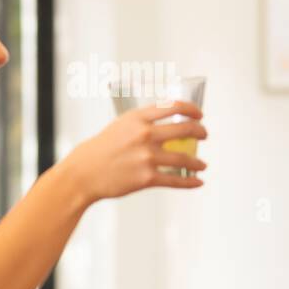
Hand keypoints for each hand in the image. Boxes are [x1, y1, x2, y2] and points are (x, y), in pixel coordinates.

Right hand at [61, 100, 208, 204]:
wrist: (84, 172)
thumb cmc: (102, 149)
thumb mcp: (121, 126)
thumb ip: (144, 123)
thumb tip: (171, 123)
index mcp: (137, 118)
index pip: (174, 106)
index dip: (192, 110)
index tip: (199, 115)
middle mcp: (144, 135)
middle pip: (185, 129)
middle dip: (200, 132)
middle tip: (204, 135)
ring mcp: (147, 157)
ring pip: (185, 158)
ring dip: (198, 162)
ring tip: (202, 164)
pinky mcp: (147, 178)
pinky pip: (176, 180)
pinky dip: (191, 182)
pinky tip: (198, 181)